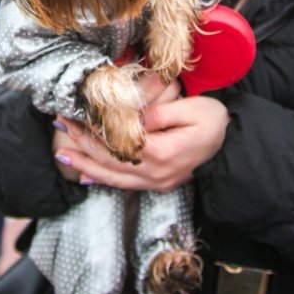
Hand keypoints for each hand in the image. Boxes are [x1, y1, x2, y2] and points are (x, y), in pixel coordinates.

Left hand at [53, 96, 228, 191]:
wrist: (233, 148)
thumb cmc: (215, 122)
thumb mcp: (193, 109)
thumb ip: (160, 113)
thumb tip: (133, 116)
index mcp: (161, 152)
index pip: (115, 142)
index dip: (91, 129)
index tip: (73, 114)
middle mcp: (154, 173)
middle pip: (108, 160)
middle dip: (80, 143)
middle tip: (60, 126)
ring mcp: (155, 182)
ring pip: (111, 177)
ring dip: (84, 164)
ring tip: (62, 154)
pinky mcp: (157, 184)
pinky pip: (123, 184)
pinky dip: (102, 179)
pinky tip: (85, 175)